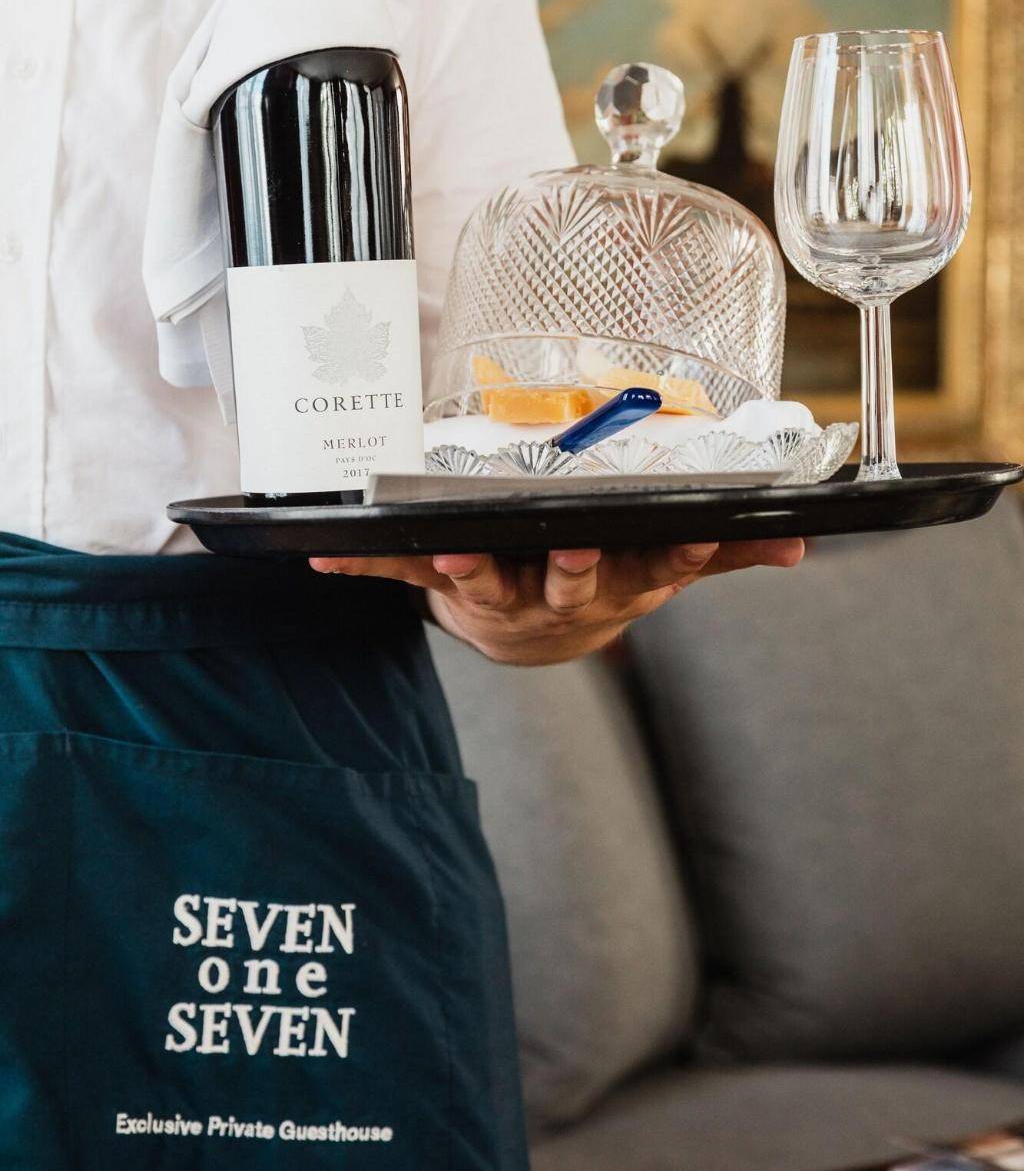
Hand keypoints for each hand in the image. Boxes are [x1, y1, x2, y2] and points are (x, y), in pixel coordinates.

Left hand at [310, 538, 803, 665]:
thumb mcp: (666, 564)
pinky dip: (366, 565)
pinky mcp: (449, 585)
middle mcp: (563, 595)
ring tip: (456, 553)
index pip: (659, 566)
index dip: (674, 556)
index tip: (688, 539)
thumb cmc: (605, 578)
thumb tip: (799, 541)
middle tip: (573, 552)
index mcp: (622, 582)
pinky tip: (324, 552)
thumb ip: (725, 549)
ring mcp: (503, 593)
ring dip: (473, 571)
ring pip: (490, 584)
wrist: (534, 631)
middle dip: (573, 571)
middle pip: (574, 585)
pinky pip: (406, 575)